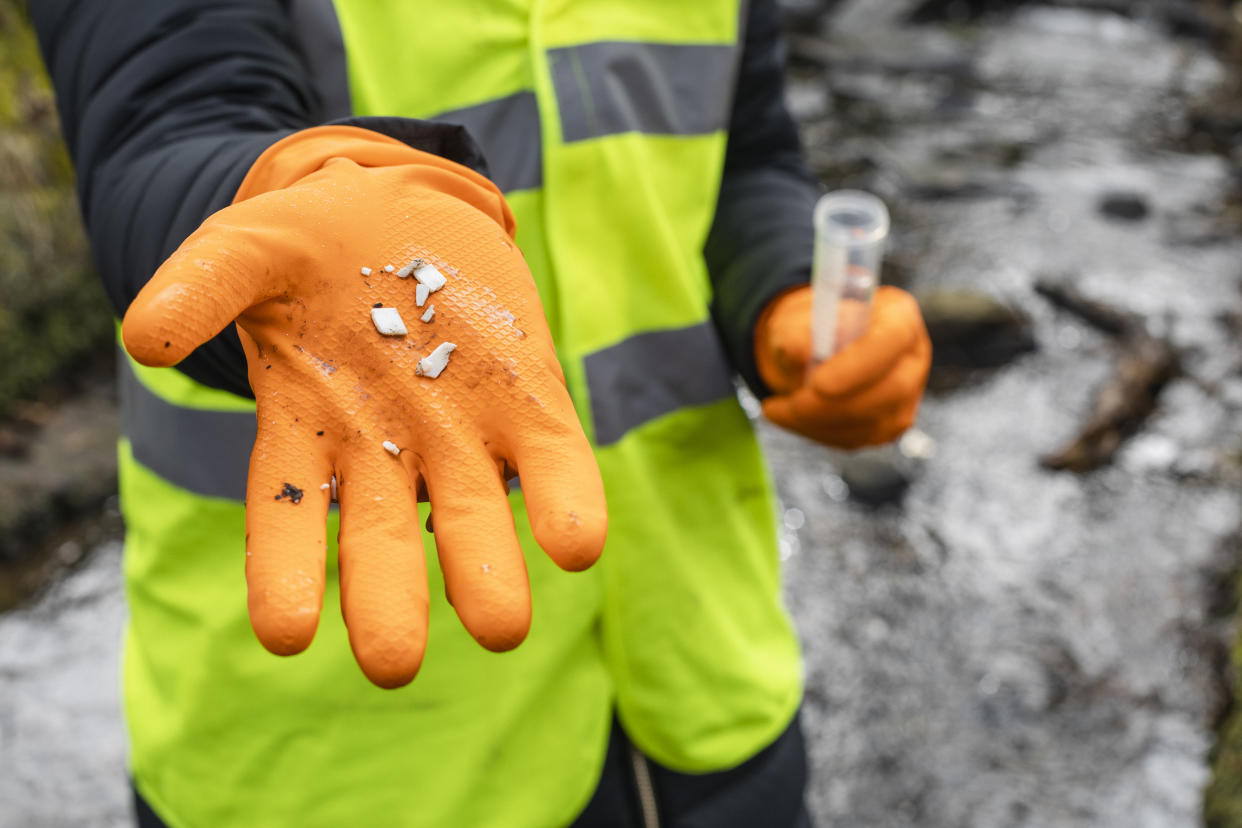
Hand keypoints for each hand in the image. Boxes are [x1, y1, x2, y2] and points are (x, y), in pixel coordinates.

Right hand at [122, 127, 606, 687]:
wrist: (402, 209)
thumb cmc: (309, 243)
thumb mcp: (248, 248)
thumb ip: (201, 286)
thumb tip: (143, 339)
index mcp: (306, 428)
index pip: (287, 517)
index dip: (284, 575)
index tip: (284, 637)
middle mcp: (385, 450)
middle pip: (384, 540)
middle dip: (390, 601)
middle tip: (392, 664)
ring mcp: (461, 430)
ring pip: (472, 512)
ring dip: (485, 570)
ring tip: (500, 625)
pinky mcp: (530, 397)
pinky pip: (552, 456)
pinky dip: (564, 496)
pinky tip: (575, 540)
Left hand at [755, 285, 930, 448]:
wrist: (810, 349)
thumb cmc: (808, 327)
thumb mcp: (793, 317)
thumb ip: (794, 328)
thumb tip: (795, 348)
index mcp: (898, 315)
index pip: (893, 339)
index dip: (859, 365)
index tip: (817, 384)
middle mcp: (912, 357)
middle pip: (892, 389)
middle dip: (832, 405)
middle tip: (786, 404)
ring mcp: (907, 397)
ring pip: (872, 423)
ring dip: (815, 421)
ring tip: (777, 408)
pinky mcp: (887, 426)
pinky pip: (855, 439)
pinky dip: (815, 432)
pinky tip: (791, 416)